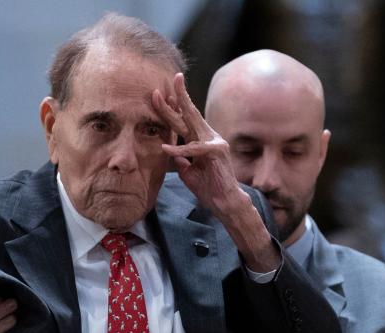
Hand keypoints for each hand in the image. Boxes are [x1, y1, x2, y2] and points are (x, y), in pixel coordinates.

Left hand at [152, 73, 279, 272]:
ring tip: (160, 98)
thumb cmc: (207, 188)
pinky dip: (179, 149)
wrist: (223, 202)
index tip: (160, 94)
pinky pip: (194, 149)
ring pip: (191, 123)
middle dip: (178, 95)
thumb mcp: (187, 171)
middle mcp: (208, 137)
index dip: (173, 107)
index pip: (185, 120)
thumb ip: (180, 159)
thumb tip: (170, 151)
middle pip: (189, 113)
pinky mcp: (217, 152)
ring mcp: (214, 142)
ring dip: (172, 111)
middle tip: (171, 78)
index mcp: (200, 140)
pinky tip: (165, 148)